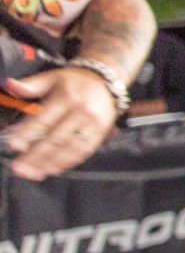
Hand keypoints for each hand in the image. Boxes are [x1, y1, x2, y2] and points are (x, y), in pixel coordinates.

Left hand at [4, 66, 118, 180]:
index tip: (14, 146)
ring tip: (32, 174)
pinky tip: (52, 170)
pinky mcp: (101, 132)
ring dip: (49, 164)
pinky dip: (67, 163)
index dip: (27, 133)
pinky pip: (84, 151)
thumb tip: (10, 85)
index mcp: (66, 96)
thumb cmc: (74, 81)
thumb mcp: (52, 77)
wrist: (107, 80)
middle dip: (35, 156)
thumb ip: (30, 85)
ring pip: (69, 148)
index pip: (44, 119)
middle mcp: (81, 111)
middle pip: (55, 138)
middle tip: (18, 168)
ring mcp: (93, 123)